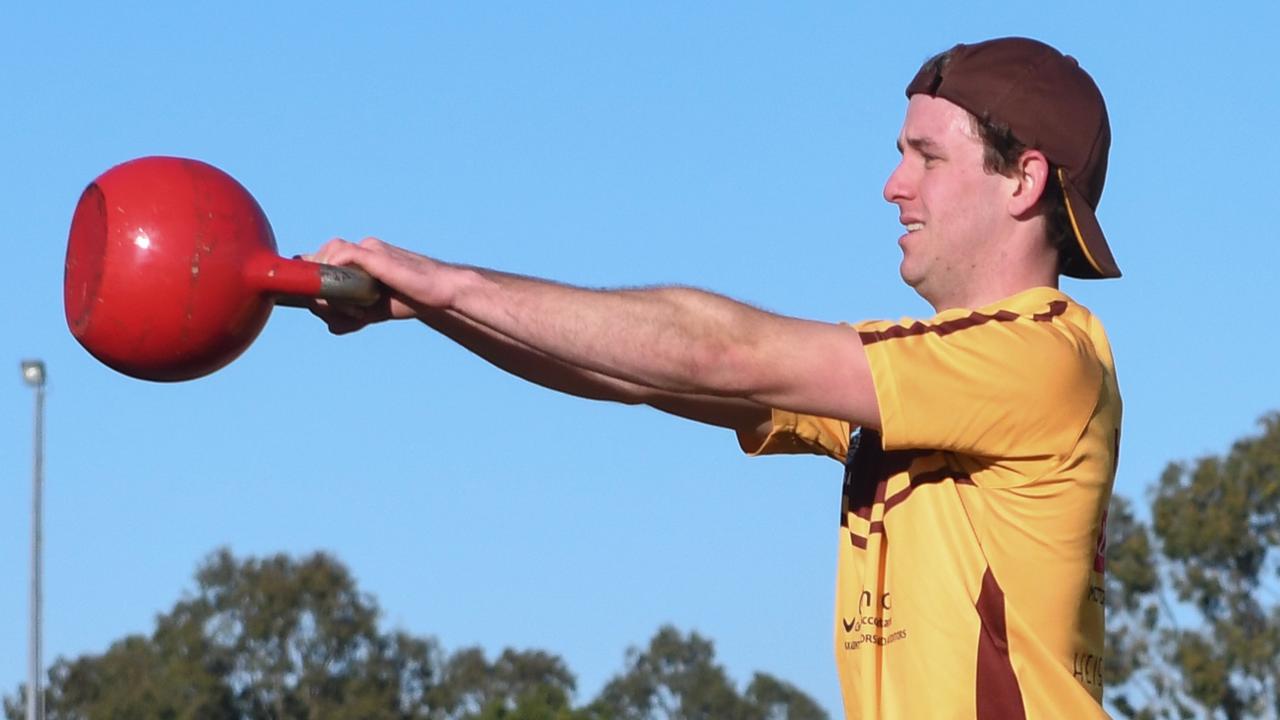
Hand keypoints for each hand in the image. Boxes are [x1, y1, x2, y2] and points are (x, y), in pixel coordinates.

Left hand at [304, 237, 456, 333]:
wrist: (442, 292)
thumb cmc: (413, 299)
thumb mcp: (375, 310)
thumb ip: (351, 316)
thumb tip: (330, 327)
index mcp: (362, 258)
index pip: (323, 260)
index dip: (312, 279)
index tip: (312, 301)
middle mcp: (363, 248)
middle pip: (320, 257)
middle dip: (315, 285)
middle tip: (327, 310)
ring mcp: (369, 249)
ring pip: (328, 255)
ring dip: (325, 282)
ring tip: (342, 307)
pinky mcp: (376, 254)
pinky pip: (342, 256)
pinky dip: (336, 275)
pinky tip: (347, 297)